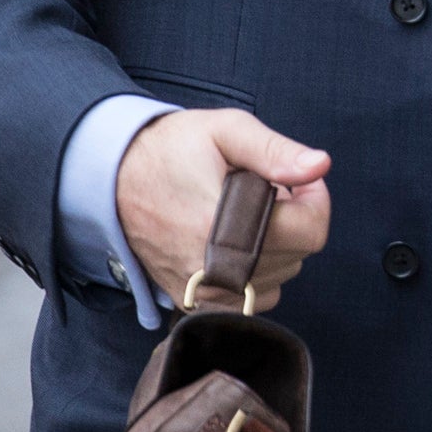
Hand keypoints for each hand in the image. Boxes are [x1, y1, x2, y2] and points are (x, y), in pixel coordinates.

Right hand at [116, 110, 330, 308]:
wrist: (111, 178)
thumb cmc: (171, 149)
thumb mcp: (225, 131)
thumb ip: (276, 150)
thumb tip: (320, 166)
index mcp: (217, 224)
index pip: (307, 233)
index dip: (315, 200)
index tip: (299, 180)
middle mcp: (207, 268)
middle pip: (297, 256)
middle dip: (296, 219)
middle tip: (270, 189)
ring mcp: (198, 290)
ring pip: (278, 279)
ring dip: (279, 247)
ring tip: (250, 213)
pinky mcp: (190, 300)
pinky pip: (251, 299)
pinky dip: (259, 273)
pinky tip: (240, 241)